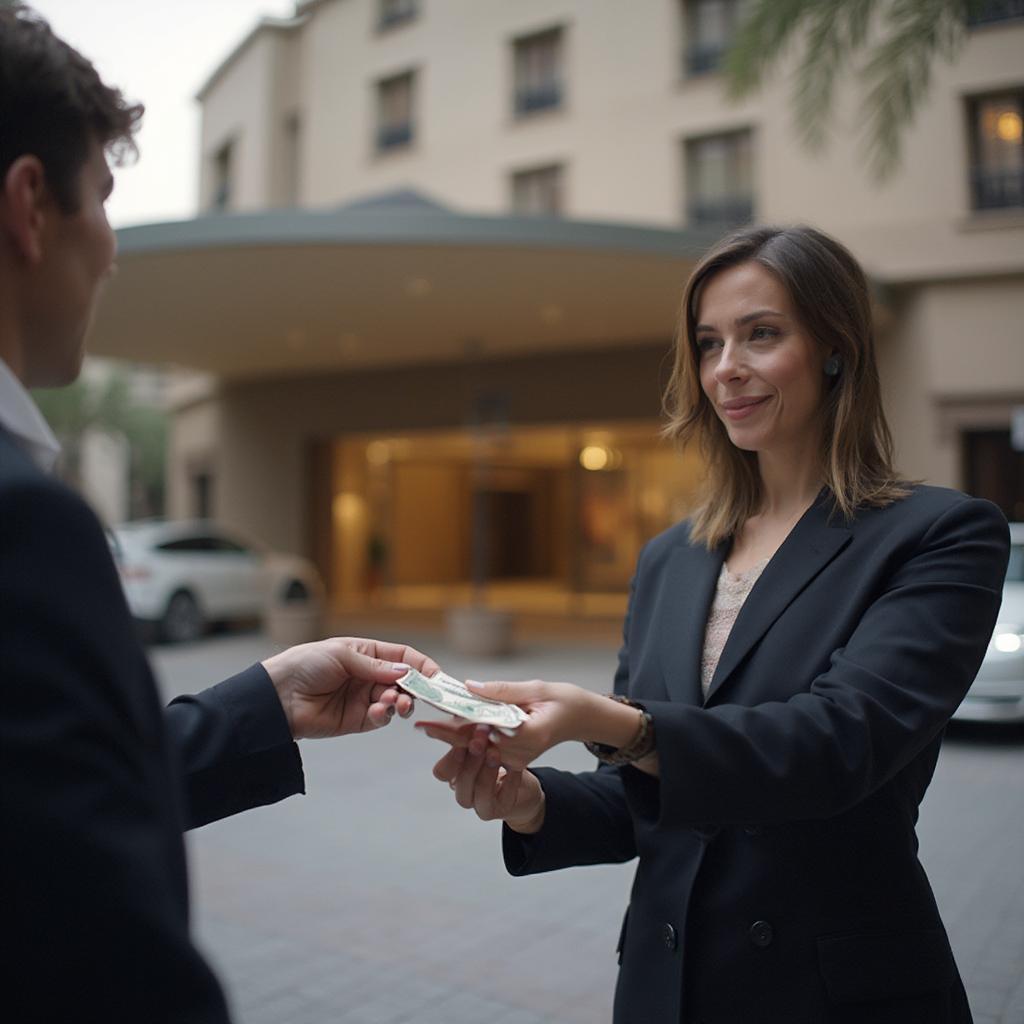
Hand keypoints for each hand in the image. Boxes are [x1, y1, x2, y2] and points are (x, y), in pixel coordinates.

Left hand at [262, 636, 438, 739]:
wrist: (279, 696)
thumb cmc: (306, 664)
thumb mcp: (342, 655)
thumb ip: (375, 666)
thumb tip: (405, 672)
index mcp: (368, 653)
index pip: (404, 657)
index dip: (422, 665)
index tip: (437, 675)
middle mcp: (370, 676)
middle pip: (406, 682)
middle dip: (416, 688)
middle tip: (419, 695)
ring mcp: (365, 698)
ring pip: (397, 701)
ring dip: (402, 702)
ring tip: (397, 703)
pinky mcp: (358, 720)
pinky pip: (381, 717)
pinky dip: (386, 714)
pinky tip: (379, 710)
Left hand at [416, 679, 590, 769]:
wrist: (580, 717)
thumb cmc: (561, 699)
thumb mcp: (534, 688)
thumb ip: (501, 691)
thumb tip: (469, 687)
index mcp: (529, 735)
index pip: (484, 733)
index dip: (455, 729)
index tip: (430, 725)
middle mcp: (521, 753)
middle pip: (476, 745)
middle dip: (448, 735)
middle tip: (422, 725)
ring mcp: (518, 759)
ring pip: (479, 750)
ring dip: (457, 737)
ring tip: (430, 727)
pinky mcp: (515, 758)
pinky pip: (487, 750)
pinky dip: (470, 739)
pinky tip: (452, 729)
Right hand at [432, 742, 545, 833]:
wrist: (522, 790)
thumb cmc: (500, 763)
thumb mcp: (485, 745)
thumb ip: (472, 736)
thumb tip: (464, 717)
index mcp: (456, 775)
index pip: (442, 771)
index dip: (451, 756)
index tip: (461, 738)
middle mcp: (465, 791)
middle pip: (459, 780)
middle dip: (471, 757)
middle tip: (480, 738)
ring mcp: (480, 804)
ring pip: (479, 790)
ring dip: (487, 769)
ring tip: (496, 752)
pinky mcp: (500, 809)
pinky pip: (503, 796)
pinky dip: (510, 780)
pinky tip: (516, 767)